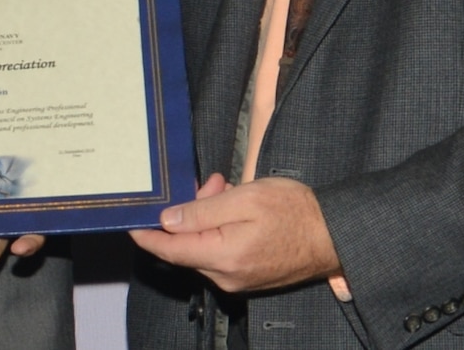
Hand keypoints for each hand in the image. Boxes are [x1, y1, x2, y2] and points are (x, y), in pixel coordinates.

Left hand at [128, 174, 340, 293]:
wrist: (335, 235)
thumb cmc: (295, 212)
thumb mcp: (245, 199)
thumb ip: (202, 212)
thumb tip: (166, 221)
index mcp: (222, 257)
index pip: (168, 250)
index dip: (145, 234)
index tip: (128, 219)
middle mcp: (226, 276)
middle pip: (186, 246)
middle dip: (187, 213)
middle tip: (210, 184)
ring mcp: (238, 279)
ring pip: (203, 247)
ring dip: (205, 218)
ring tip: (225, 189)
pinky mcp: (248, 276)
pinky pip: (220, 253)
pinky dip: (219, 230)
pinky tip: (233, 209)